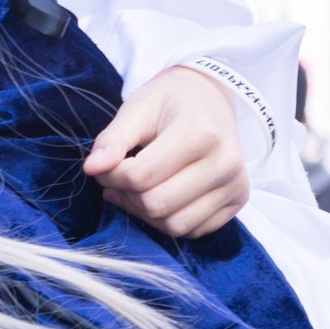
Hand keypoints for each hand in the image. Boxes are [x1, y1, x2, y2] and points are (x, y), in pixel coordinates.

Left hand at [83, 66, 249, 237]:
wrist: (209, 98)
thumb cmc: (169, 102)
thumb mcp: (137, 108)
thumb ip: (113, 140)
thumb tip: (91, 169)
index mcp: (200, 133)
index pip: (142, 176)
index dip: (111, 176)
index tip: (104, 165)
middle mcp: (225, 163)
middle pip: (157, 204)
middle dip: (127, 195)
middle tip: (117, 178)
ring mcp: (236, 185)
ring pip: (175, 225)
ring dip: (145, 213)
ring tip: (134, 190)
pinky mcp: (238, 201)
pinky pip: (193, 230)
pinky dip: (167, 220)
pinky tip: (158, 196)